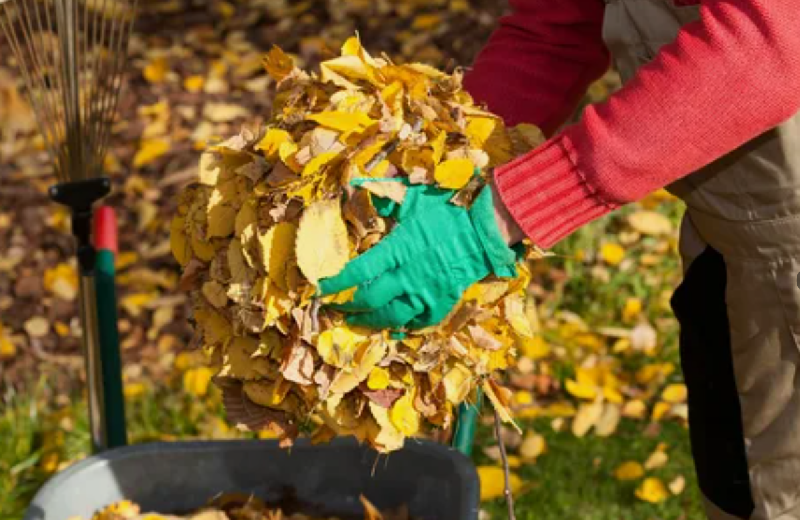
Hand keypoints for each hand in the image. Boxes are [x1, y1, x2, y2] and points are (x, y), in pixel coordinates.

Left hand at [319, 180, 519, 330]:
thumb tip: (355, 183)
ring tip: (357, 322)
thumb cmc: (447, 211)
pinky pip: (418, 323)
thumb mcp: (413, 198)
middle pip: (370, 300)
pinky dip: (403, 327)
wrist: (484, 230)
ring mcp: (426, 293)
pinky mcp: (442, 302)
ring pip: (391, 317)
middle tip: (336, 308)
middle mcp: (408, 275)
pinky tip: (393, 326)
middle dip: (348, 307)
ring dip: (370, 322)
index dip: (337, 283)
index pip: (359, 271)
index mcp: (399, 249)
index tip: (322, 288)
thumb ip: (383, 194)